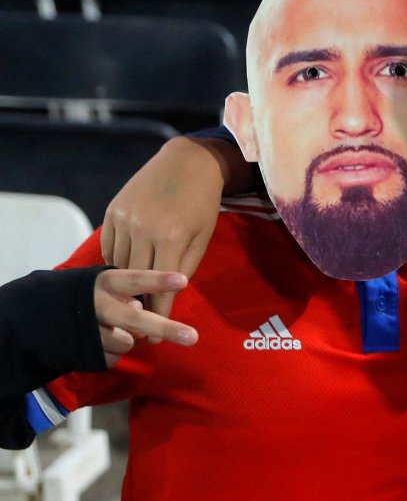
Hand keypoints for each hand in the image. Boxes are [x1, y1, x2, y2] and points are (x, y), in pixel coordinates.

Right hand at [94, 269, 196, 365]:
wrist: (44, 316)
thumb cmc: (91, 294)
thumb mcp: (108, 283)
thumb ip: (131, 290)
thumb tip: (146, 306)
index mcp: (104, 282)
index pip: (134, 280)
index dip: (157, 280)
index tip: (182, 280)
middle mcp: (96, 305)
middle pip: (134, 319)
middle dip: (164, 328)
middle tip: (193, 337)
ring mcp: (88, 330)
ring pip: (127, 343)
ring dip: (132, 340)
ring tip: (118, 328)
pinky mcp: (84, 351)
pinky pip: (115, 358)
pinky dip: (116, 351)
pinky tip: (104, 340)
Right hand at [101, 137, 243, 317]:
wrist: (186, 163)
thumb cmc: (203, 205)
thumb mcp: (203, 238)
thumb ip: (186, 267)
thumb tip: (169, 297)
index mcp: (172, 237)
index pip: (161, 287)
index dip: (159, 314)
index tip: (156, 337)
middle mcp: (143, 228)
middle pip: (136, 279)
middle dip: (139, 305)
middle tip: (141, 327)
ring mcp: (124, 218)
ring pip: (118, 265)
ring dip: (125, 284)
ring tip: (132, 302)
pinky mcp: (112, 211)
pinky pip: (109, 247)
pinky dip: (116, 263)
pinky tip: (125, 273)